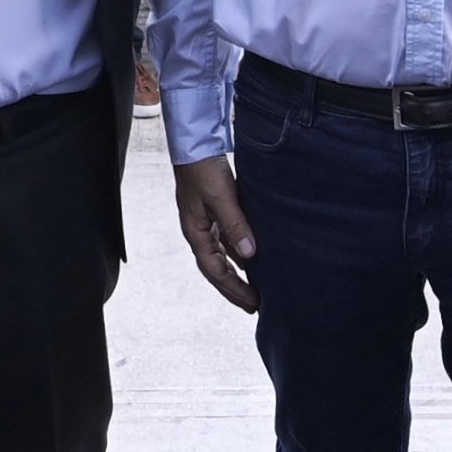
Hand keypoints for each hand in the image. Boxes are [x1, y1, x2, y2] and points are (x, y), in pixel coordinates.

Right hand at [171, 154, 257, 312]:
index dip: (234, 289)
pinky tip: (252, 258)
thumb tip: (248, 255)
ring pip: (222, 256)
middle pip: (216, 269)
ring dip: (237, 273)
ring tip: (255, 288)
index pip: (215, 270)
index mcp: (195, 233)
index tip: (253, 302)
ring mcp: (206, 224)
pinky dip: (239, 253)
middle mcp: (199, 232)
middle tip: (254, 306)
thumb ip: (234, 225)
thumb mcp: (221, 197)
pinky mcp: (215, 213)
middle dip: (234, 289)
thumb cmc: (203, 169)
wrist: (196, 145)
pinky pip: (227, 241)